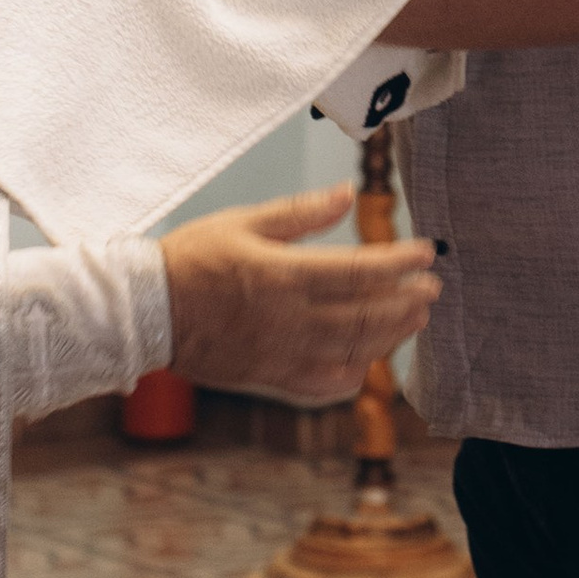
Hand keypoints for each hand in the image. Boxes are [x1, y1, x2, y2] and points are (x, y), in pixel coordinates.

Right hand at [160, 187, 439, 404]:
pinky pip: (326, 384)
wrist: (146, 313)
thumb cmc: (191, 259)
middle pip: (367, 315)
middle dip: (407, 302)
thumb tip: (349, 193)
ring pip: (354, 352)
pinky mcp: (272, 377)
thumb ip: (301, 212)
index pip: (360, 270)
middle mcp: (290, 320)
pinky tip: (368, 359)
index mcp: (284, 275)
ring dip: (391, 335)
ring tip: (414, 319)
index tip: (427, 253)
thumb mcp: (244, 222)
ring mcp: (283, 354)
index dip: (400, 262)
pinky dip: (355, 373)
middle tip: (432, 289)